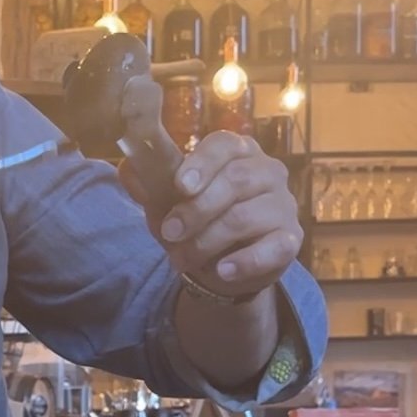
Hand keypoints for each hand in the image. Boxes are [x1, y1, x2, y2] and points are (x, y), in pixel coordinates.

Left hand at [150, 132, 302, 299]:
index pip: (225, 144)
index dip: (202, 163)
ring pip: (245, 217)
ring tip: (181, 259)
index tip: (180, 186)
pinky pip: (272, 248)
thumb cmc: (197, 224)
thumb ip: (149, 186)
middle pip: (236, 181)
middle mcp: (267, 172)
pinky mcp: (290, 240)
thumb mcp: (167, 205)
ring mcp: (282, 205)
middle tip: (169, 233)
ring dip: (207, 241)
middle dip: (196, 210)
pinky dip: (244, 261)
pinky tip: (223, 271)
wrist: (222, 267)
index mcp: (237, 153)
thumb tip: (127, 166)